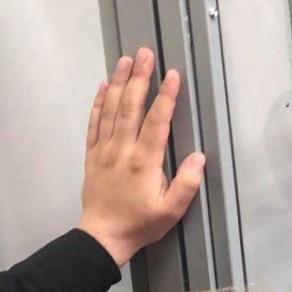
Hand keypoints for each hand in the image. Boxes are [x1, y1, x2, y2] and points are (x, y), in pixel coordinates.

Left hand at [75, 48, 205, 265]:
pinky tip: (104, 86)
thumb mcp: (172, 210)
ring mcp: (104, 151)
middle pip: (130, 107)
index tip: (172, 75)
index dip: (165, 97)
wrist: (102, 237)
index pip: (156, 122)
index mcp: (144, 162)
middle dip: (139, 78)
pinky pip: (93, 124)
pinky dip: (98, 103)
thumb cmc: (141, 223)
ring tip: (125, 60)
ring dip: (119, 83)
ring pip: (111, 110)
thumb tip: (199, 156)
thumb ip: (187, 183)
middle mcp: (122, 150)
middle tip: (145, 53)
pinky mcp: (92, 155)